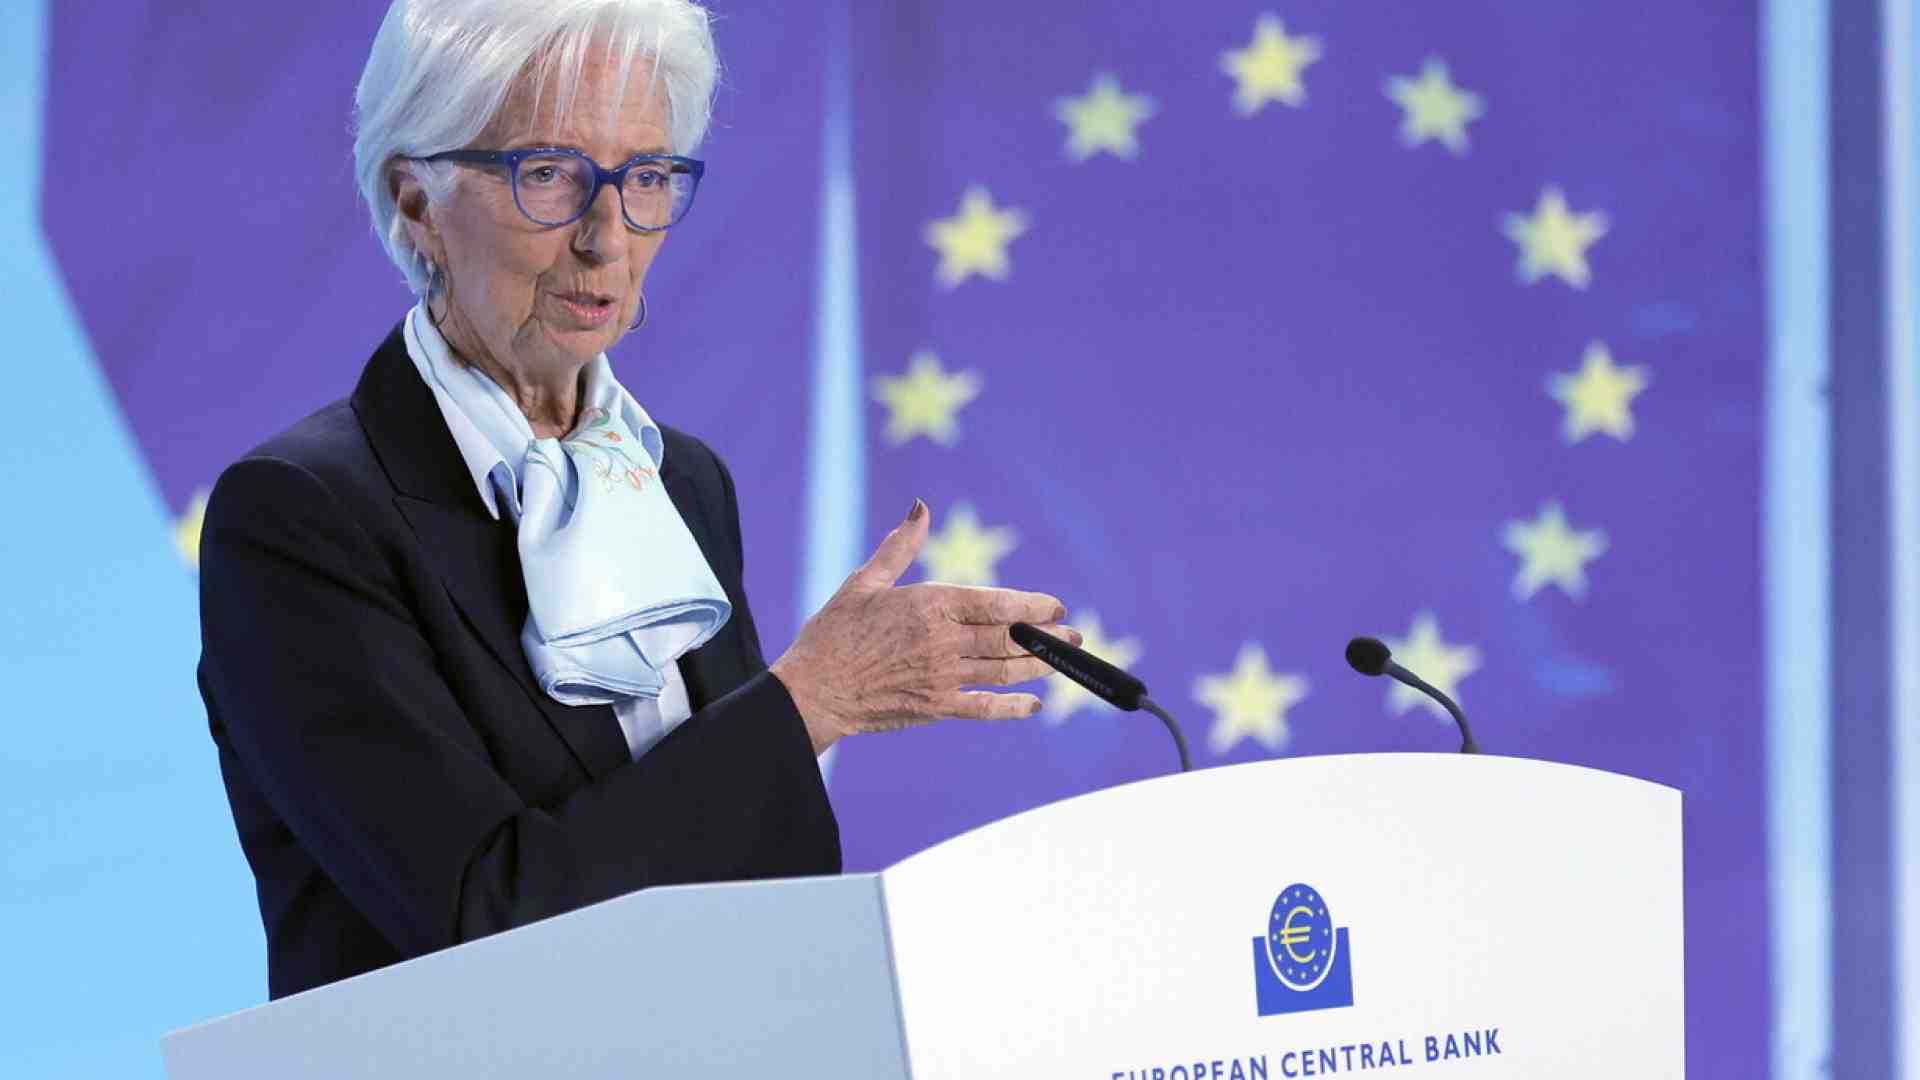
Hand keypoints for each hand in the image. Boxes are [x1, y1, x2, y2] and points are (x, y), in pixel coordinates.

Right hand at [770, 500, 1081, 754]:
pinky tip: (1033, 705)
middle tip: (1075, 635)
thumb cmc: (834, 631)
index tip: (1056, 606)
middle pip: (1009, 638)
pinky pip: (983, 708)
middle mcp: (942, 641)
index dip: (1032, 606)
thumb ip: (901, 546)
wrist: (812, 690)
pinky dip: (1011, 707)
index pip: (996, 603)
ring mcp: (941, 677)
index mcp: (929, 604)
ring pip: (1004, 671)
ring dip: (1039, 667)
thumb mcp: (865, 580)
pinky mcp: (935, 708)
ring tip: (1064, 662)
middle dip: (1047, 637)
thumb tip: (921, 507)